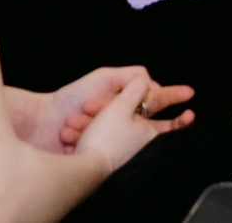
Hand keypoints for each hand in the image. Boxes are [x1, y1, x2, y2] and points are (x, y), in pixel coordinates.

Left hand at [15, 68, 192, 156]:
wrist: (41, 125)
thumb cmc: (70, 99)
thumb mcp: (105, 76)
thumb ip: (133, 76)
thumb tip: (153, 84)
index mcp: (123, 100)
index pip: (155, 99)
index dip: (173, 97)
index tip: (189, 96)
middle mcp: (120, 120)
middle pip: (149, 122)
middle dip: (161, 120)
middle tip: (184, 118)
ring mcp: (111, 139)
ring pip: (128, 136)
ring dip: (100, 123)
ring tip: (75, 120)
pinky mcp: (101, 155)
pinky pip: (111, 149)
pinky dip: (91, 137)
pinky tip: (71, 132)